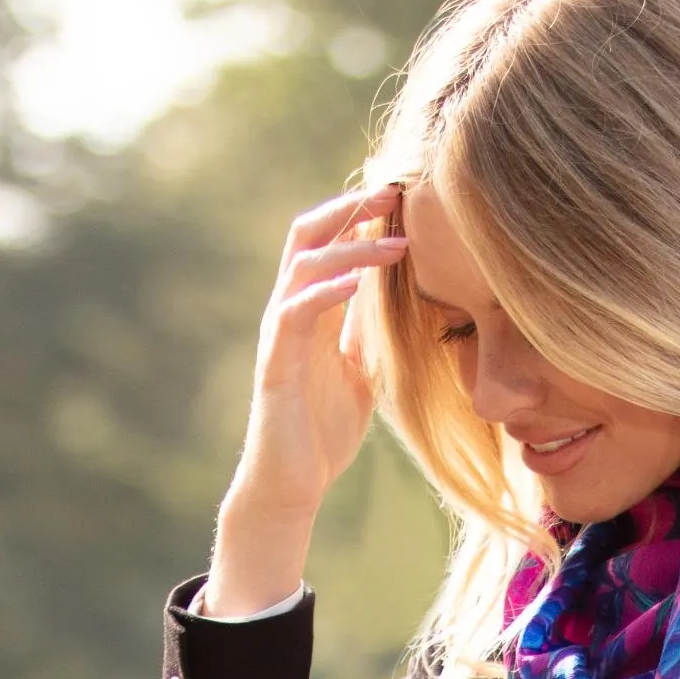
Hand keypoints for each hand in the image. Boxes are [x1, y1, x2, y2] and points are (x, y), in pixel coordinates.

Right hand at [207, 186, 405, 616]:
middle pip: (309, 235)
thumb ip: (366, 336)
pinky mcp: (275, 365)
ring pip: (302, 266)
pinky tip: (359, 283)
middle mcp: (290, 312)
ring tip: (393, 242)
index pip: (331, 242)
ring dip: (349, 248)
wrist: (292, 485)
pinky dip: (325, 293)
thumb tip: (395, 305)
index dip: (362, 214)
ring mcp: (279, 336)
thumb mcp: (359, 374)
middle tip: (394, 193)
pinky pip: (293, 313)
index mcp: (312, 312)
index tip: (404, 197)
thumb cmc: (322, 434)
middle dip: (350, 209)